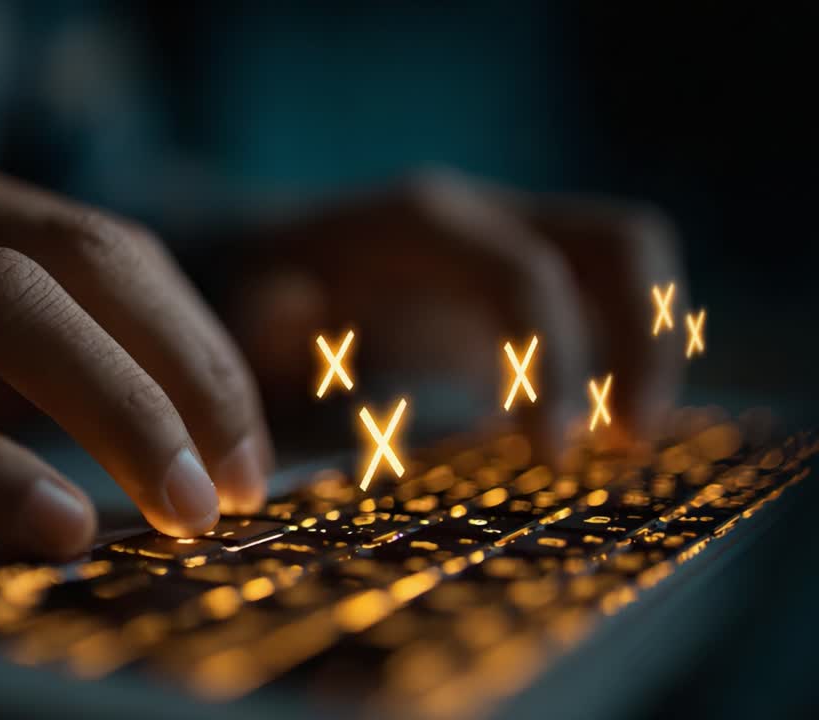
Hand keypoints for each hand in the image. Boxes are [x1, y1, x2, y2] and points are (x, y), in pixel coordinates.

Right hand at [0, 157, 271, 557]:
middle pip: (73, 263)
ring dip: (112, 412)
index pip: (110, 250)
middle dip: (176, 380)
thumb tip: (187, 425)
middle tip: (234, 488)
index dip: (196, 350)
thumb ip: (37, 357)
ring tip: (179, 509)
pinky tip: (52, 525)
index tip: (250, 450)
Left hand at [232, 171, 684, 458]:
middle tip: (622, 444)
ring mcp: (512, 237)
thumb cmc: (251, 299)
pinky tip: (602, 428)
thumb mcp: (240, 316)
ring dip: (651, 349)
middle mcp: (482, 216)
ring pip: (630, 262)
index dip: (551, 362)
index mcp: (421, 222)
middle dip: (642, 344)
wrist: (263, 258)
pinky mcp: (526, 278)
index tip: (548, 455)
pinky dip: (628, 354)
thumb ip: (262, 323)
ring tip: (625, 441)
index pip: (526, 276)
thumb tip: (293, 308)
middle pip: (618, 244)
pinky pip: (609, 296)